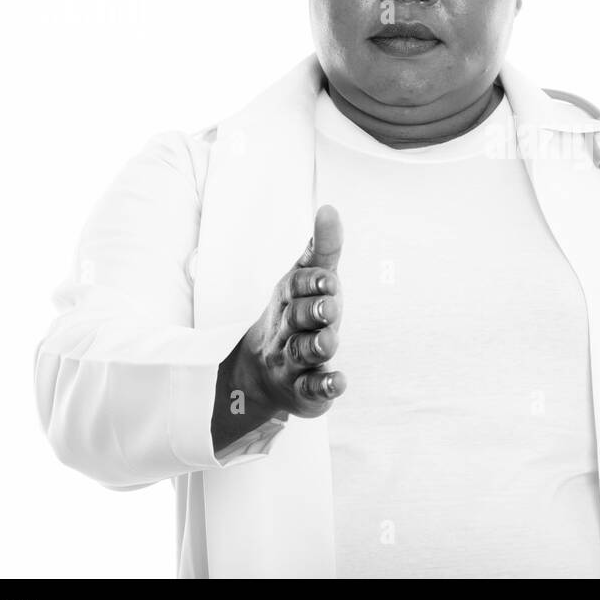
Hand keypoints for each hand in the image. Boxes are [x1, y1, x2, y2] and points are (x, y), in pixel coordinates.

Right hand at [237, 204, 346, 417]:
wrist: (261, 375)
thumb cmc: (296, 318)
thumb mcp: (308, 281)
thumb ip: (323, 249)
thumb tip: (328, 209)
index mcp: (289, 299)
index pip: (296, 286)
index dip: (312, 282)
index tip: (328, 279)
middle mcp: (287, 329)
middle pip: (298, 318)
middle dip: (313, 311)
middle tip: (330, 306)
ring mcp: (293, 361)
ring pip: (302, 353)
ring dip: (317, 346)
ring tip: (329, 341)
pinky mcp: (304, 391)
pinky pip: (311, 389)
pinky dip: (325, 386)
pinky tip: (339, 382)